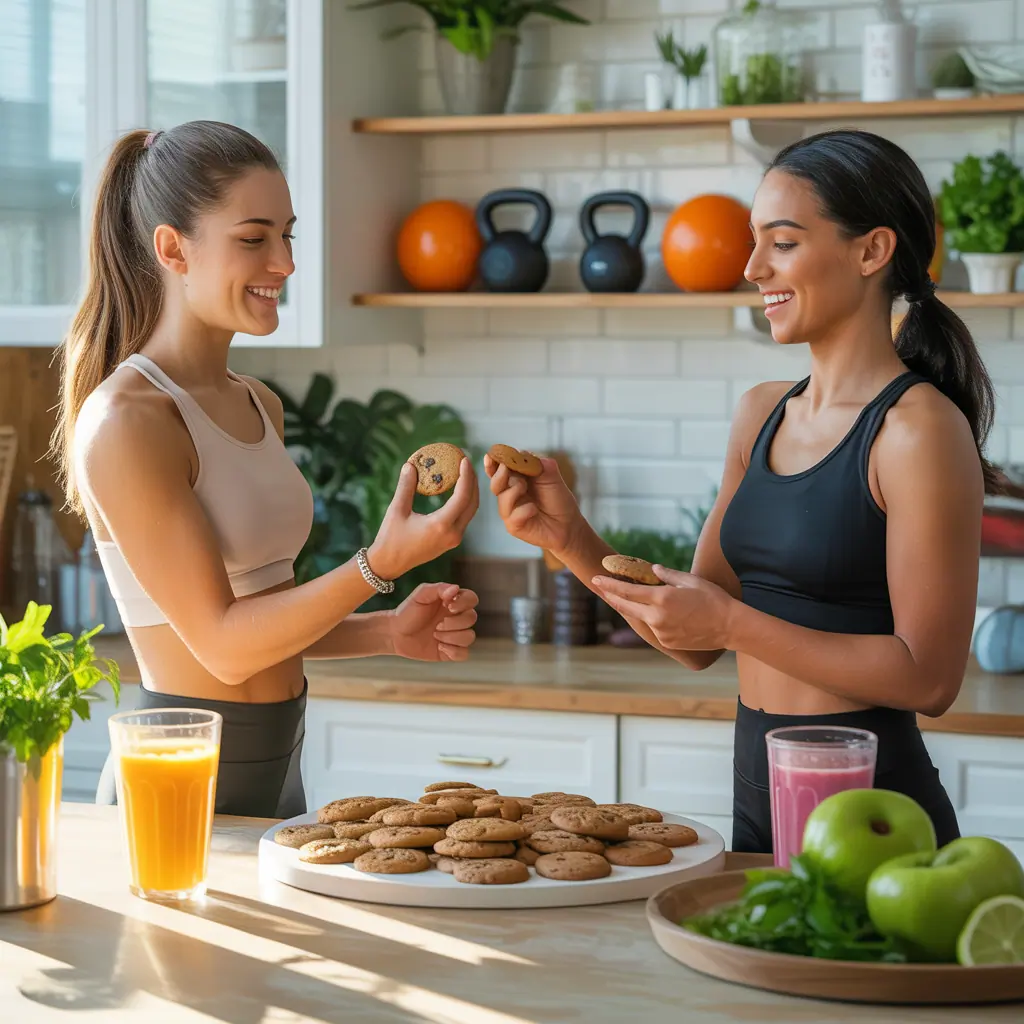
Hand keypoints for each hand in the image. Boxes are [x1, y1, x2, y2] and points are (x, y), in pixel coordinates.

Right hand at [368, 458, 478, 579]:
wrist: (389, 564)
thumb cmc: (391, 538)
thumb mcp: (396, 510)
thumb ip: (406, 487)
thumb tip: (410, 464)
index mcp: (441, 525)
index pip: (462, 496)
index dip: (466, 476)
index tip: (464, 459)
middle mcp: (453, 534)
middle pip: (473, 503)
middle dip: (472, 481)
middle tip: (466, 462)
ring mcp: (454, 539)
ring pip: (471, 511)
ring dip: (471, 491)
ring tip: (465, 473)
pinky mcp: (451, 541)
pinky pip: (464, 518)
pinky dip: (465, 502)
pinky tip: (458, 489)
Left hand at [389, 583, 478, 661]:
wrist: (394, 634)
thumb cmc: (407, 612)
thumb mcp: (420, 595)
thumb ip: (439, 588)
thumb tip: (456, 588)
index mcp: (452, 602)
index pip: (472, 599)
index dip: (464, 603)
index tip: (448, 606)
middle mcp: (456, 618)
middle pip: (472, 618)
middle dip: (454, 623)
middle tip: (437, 625)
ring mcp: (455, 635)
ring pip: (470, 636)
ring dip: (452, 637)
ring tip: (435, 635)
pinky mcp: (451, 652)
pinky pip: (464, 654)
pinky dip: (453, 651)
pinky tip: (439, 647)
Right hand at [484, 453, 582, 554]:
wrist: (569, 524)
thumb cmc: (558, 500)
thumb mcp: (552, 477)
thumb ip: (539, 464)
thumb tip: (523, 453)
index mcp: (516, 480)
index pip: (498, 470)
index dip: (493, 463)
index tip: (491, 456)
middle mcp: (509, 495)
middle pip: (495, 483)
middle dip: (501, 475)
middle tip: (510, 470)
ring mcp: (510, 511)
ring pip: (502, 498)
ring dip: (514, 490)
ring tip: (525, 489)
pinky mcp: (514, 526)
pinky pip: (512, 516)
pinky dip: (524, 510)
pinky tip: (534, 510)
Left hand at [591, 564, 734, 650]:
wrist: (730, 627)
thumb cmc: (713, 599)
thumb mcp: (690, 581)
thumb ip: (667, 575)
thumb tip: (652, 569)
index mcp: (662, 598)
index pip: (628, 591)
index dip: (610, 585)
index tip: (596, 579)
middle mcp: (657, 617)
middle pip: (626, 607)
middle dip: (611, 596)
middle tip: (599, 586)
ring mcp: (661, 632)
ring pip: (640, 618)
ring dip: (634, 608)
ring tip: (627, 596)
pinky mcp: (666, 642)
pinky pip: (653, 628)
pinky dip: (651, 619)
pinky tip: (657, 613)